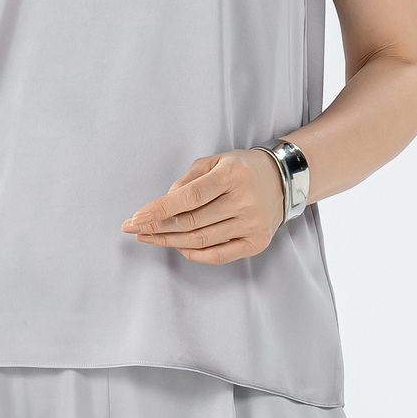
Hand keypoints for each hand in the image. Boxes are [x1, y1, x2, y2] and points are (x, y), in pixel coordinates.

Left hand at [120, 148, 285, 263]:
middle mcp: (244, 201)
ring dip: (169, 242)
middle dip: (157, 227)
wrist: (282, 180)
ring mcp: (252, 224)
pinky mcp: (257, 243)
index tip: (136, 217)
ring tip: (148, 238)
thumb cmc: (241, 168)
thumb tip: (166, 202)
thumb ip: (188, 180)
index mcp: (231, 175)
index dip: (160, 209)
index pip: (189, 198)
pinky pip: (218, 255)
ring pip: (201, 241)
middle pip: (191, 222)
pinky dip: (194, 254)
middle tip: (133, 228)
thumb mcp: (215, 161)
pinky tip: (176, 247)